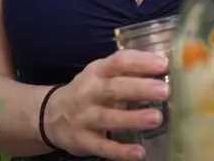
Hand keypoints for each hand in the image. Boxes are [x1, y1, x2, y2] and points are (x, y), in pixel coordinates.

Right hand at [42, 49, 169, 160]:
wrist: (49, 115)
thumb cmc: (88, 92)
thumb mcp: (100, 75)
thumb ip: (126, 70)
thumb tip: (162, 63)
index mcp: (96, 72)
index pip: (117, 62)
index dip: (140, 62)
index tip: (163, 64)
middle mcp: (88, 92)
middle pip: (113, 89)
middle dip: (139, 88)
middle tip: (164, 90)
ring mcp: (84, 117)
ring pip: (107, 118)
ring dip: (131, 118)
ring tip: (156, 118)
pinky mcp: (82, 140)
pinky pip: (102, 146)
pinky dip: (120, 151)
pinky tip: (139, 153)